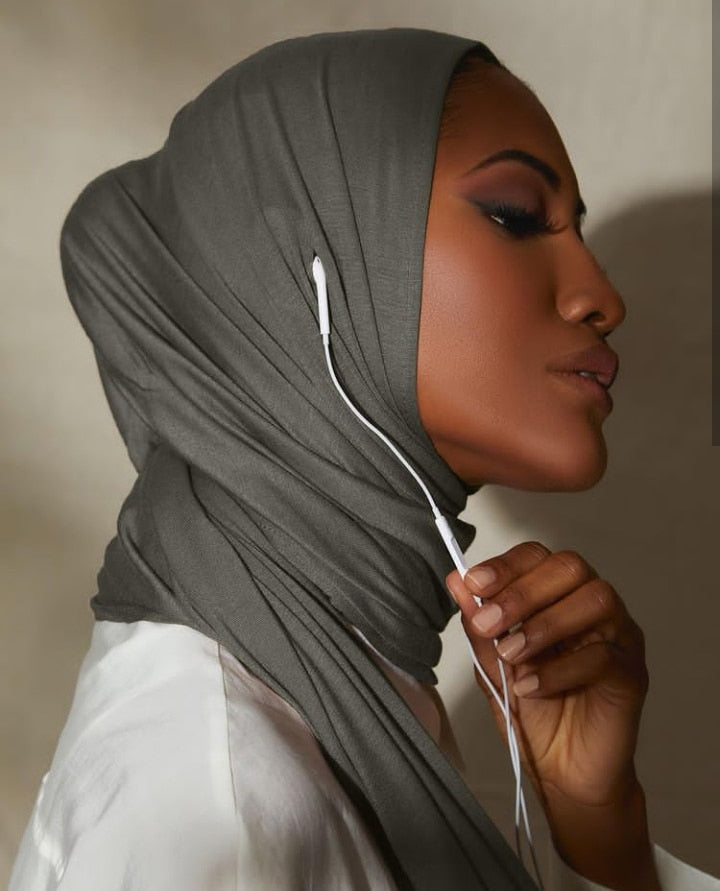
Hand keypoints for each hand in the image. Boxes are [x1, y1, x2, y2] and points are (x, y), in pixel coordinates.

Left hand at [446, 541, 659, 888]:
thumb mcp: (493, 665)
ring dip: (544, 624)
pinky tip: (531, 687)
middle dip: (522, 592)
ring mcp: (618, 636)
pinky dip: (560, 669)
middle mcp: (592, 607)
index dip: (506, 565)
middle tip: (488, 624)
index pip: (538, 557)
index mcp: (557, 596)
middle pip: (569, 568)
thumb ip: (479, 624)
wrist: (563, 774)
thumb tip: (455, 580)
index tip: (473, 584)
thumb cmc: (534, 712)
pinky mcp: (632, 674)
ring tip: (511, 655)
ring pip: (594, 600)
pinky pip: (605, 655)